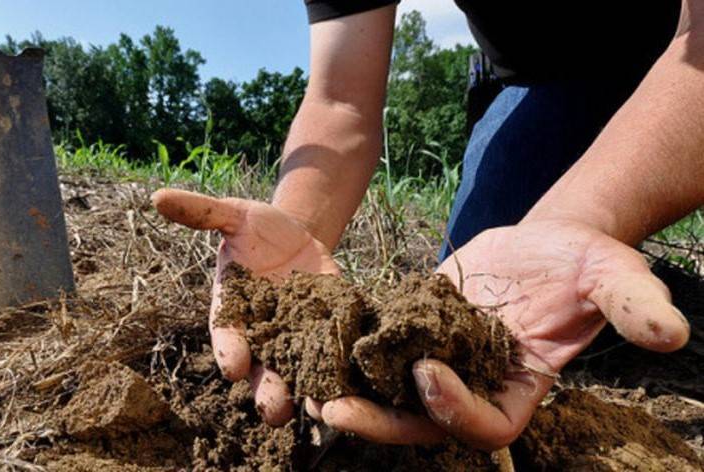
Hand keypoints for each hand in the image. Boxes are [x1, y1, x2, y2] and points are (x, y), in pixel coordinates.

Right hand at [151, 189, 339, 424]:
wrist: (298, 235)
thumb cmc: (257, 229)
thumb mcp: (234, 216)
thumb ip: (202, 213)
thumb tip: (158, 197)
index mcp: (233, 312)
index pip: (227, 337)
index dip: (229, 351)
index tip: (233, 366)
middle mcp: (261, 334)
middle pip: (261, 372)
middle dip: (267, 391)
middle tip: (273, 409)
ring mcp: (295, 339)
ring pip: (296, 377)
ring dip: (304, 395)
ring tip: (314, 410)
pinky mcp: (326, 335)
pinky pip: (331, 361)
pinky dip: (339, 375)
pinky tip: (350, 387)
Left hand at [319, 219, 689, 448]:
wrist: (544, 241)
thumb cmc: (582, 262)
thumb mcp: (612, 277)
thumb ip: (632, 303)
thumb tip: (670, 333)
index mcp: (519, 387)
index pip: (485, 425)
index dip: (454, 410)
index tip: (426, 370)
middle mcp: (474, 384)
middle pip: (424, 424)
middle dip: (382, 422)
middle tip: (333, 413)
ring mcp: (441, 360)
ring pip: (391, 394)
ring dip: (351, 395)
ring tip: (306, 389)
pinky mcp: (413, 331)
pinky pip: (377, 352)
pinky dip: (347, 353)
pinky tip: (310, 342)